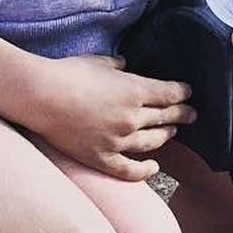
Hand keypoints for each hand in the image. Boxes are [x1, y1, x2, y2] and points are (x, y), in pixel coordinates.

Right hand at [23, 53, 194, 180]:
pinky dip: (145, 170)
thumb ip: (117, 66)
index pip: (169, 94)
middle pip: (165, 117)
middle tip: (191, 114)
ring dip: (166, 137)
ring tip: (173, 133)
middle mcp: (132, 118)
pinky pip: (130, 170)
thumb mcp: (98, 61)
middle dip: (181, 114)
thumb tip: (125, 66)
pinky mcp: (102, 158)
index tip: (188, 93)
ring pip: (152, 142)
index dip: (182, 93)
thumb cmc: (68, 73)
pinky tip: (154, 167)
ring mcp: (118, 141)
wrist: (42, 96)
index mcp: (134, 91)